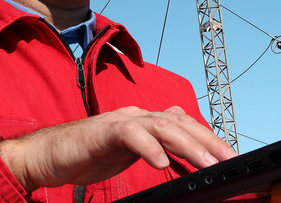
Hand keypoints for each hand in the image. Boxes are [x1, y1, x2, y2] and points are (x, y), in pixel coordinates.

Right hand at [0, 105, 236, 191]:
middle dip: (208, 140)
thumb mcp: (131, 155)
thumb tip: (183, 165)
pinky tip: (162, 164)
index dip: (209, 138)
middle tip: (228, 160)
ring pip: (162, 125)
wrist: (50, 155)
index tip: (230, 156)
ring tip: (205, 163)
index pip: (185, 124)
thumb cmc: (89, 156)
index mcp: (147, 121)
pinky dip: (149, 148)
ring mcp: (122, 120)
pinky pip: (130, 135)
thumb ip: (155, 152)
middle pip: (181, 122)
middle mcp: (138, 116)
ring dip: (187, 144)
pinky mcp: (104, 131)